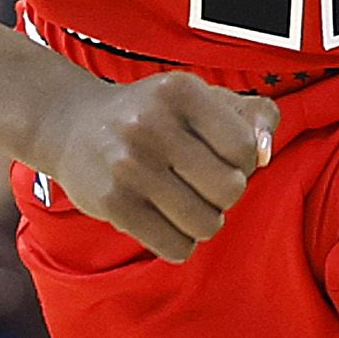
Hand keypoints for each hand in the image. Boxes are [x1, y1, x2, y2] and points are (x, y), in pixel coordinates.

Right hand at [41, 72, 275, 263]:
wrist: (73, 125)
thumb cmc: (154, 114)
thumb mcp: (201, 98)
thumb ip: (251, 115)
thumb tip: (265, 155)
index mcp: (180, 91)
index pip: (244, 148)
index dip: (242, 163)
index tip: (221, 160)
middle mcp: (151, 123)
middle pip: (229, 189)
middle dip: (225, 196)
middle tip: (204, 188)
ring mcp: (128, 165)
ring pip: (205, 223)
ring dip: (205, 223)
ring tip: (188, 206)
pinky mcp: (112, 202)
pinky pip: (174, 246)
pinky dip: (180, 243)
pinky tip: (167, 223)